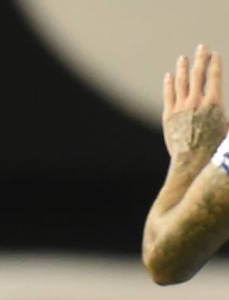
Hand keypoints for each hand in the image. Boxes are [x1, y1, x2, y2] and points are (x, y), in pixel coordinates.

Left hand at [162, 44, 227, 159]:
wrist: (191, 160)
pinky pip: (168, 95)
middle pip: (198, 74)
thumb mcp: (227, 126)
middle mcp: (196, 102)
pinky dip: (169, 84)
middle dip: (200, 59)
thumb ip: (227, 115)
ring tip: (183, 58)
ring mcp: (180, 108)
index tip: (215, 54)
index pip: (214, 77)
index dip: (215, 63)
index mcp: (214, 103)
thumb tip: (224, 110)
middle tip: (201, 47)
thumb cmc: (214, 147)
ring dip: (183, 68)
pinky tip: (169, 76)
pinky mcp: (168, 115)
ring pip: (181, 82)